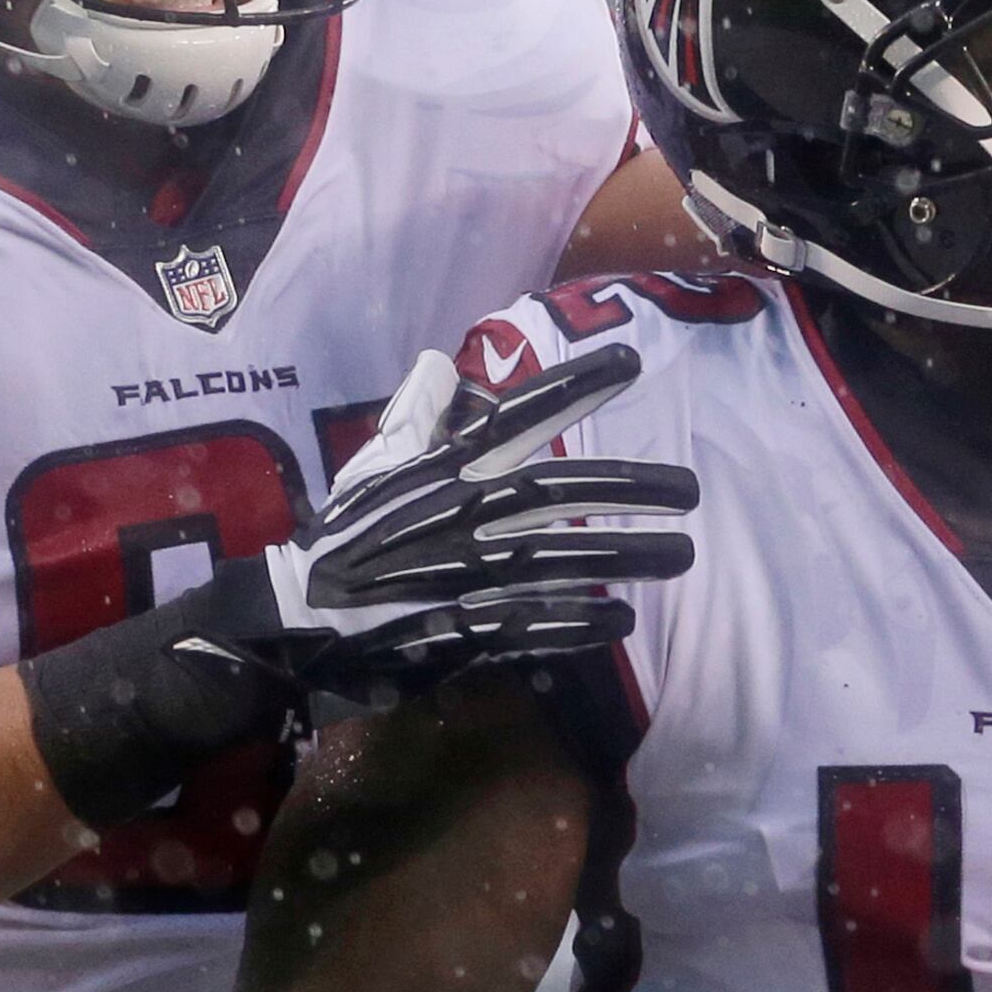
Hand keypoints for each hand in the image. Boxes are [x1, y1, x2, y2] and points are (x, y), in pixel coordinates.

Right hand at [211, 342, 695, 713]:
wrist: (301, 618)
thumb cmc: (348, 538)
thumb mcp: (373, 469)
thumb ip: (414, 416)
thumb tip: (442, 363)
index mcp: (440, 471)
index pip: (515, 417)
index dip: (572, 388)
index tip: (630, 364)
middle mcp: (459, 515)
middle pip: (557, 491)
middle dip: (627, 487)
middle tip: (690, 488)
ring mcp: (464, 574)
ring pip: (559, 558)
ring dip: (624, 556)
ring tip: (682, 552)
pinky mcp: (462, 629)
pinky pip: (532, 623)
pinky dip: (577, 623)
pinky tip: (622, 618)